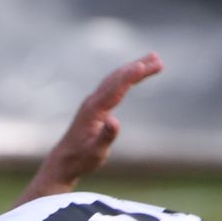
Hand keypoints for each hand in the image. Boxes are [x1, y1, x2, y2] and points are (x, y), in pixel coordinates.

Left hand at [21, 53, 164, 201]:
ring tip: (155, 60)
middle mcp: (93, 102)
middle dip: (137, 67)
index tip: (143, 66)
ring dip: (134, 68)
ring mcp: (93, 102)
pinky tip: (136, 74)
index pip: (114, 89)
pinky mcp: (96, 105)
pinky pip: (114, 85)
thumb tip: (115, 121)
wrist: (64, 161)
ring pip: (116, 79)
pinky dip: (127, 77)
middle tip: (158, 59)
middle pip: (117, 78)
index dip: (129, 77)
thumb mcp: (95, 152)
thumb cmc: (81, 159)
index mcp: (94, 110)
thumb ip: (106, 137)